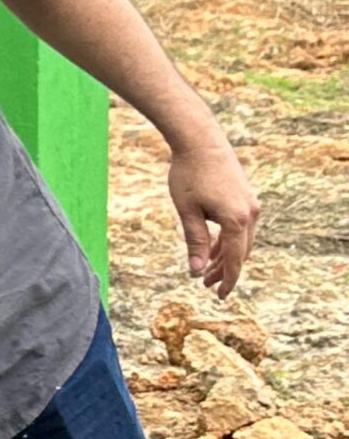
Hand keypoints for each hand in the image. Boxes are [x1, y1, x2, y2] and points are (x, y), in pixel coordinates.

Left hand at [168, 138, 256, 297]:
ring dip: (224, 257)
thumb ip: (194, 242)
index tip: (219, 296)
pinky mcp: (245, 198)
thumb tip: (195, 271)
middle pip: (240, 253)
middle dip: (223, 271)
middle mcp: (250, 214)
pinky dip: (226, 241)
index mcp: (237, 220)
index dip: (227, 280)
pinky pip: (239, 228)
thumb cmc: (189, 175)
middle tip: (206, 287)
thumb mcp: (187, 211)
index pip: (235, 260)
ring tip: (205, 272)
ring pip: (240, 241)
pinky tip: (210, 250)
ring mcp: (250, 205)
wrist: (201, 142)